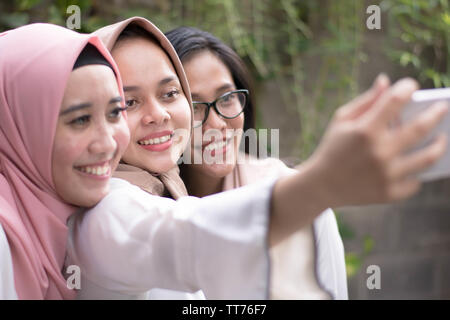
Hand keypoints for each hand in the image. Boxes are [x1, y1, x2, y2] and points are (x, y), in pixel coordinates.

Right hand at [306, 74, 447, 205]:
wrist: (321, 185)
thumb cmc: (333, 148)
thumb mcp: (341, 120)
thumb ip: (366, 101)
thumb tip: (386, 82)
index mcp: (365, 131)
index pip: (395, 100)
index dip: (407, 88)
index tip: (411, 86)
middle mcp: (379, 152)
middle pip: (420, 128)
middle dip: (436, 113)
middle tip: (443, 108)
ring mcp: (386, 175)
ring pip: (427, 157)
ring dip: (439, 144)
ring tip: (441, 138)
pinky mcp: (389, 193)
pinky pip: (415, 182)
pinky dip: (417, 173)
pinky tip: (416, 165)